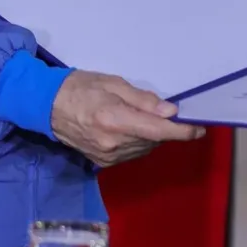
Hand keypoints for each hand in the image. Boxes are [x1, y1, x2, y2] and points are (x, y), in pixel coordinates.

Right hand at [50, 70, 202, 166]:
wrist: (47, 106)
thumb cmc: (82, 87)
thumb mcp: (114, 84)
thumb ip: (143, 100)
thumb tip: (169, 112)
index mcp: (115, 120)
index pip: (158, 131)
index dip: (182, 131)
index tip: (199, 129)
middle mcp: (112, 143)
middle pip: (153, 140)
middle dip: (165, 128)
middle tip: (168, 113)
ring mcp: (106, 157)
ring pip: (144, 149)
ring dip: (152, 136)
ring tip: (144, 118)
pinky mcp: (102, 163)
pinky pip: (131, 154)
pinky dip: (139, 142)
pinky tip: (132, 129)